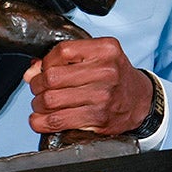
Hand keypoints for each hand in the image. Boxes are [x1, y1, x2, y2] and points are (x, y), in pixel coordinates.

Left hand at [24, 38, 151, 135]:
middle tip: (38, 89)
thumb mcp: (97, 58)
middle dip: (37, 85)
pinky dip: (42, 122)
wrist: (140, 100)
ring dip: (38, 104)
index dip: (45, 63)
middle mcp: (106, 71)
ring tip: (40, 104)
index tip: (43, 70)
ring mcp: (103, 96)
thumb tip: (31, 73)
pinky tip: (40, 120)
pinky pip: (58, 120)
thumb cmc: (114, 76)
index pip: (62, 51)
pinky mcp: (99, 118)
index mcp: (105, 50)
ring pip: (51, 100)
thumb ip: (64, 60)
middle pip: (52, 77)